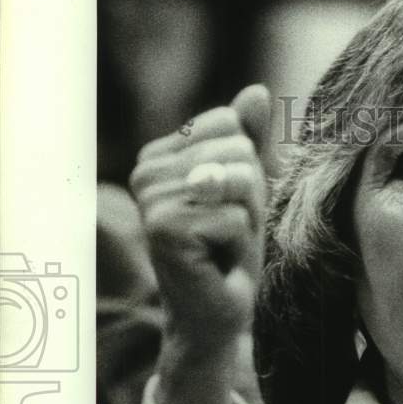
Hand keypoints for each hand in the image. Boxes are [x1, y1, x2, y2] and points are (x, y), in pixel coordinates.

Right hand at [129, 85, 270, 403]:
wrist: (218, 312)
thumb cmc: (230, 250)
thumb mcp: (246, 189)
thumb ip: (250, 139)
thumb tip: (257, 91)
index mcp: (159, 155)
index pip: (232, 126)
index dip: (248, 170)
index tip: (227, 206)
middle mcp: (145, 172)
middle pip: (238, 152)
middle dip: (250, 197)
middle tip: (228, 231)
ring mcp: (151, 201)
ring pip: (238, 182)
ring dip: (246, 220)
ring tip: (222, 244)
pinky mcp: (165, 230)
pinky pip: (234, 217)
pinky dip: (239, 243)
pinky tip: (217, 261)